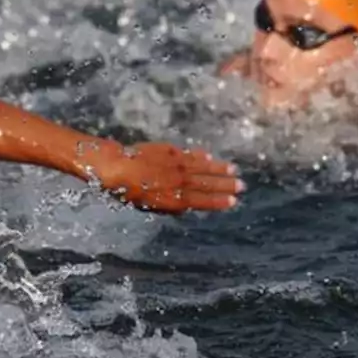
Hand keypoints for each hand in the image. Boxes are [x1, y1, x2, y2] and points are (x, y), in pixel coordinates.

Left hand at [95, 142, 242, 213]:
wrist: (115, 167)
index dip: (218, 201)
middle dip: (224, 185)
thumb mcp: (149, 206)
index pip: (201, 200)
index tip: (233, 201)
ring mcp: (174, 164)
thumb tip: (187, 206)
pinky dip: (199, 155)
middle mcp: (178, 181)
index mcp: (174, 197)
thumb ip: (170, 206)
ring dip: (218, 168)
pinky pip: (187, 153)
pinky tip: (209, 156)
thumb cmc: (127, 192)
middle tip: (242, 186)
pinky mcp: (167, 151)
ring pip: (201, 167)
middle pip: (205, 184)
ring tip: (234, 169)